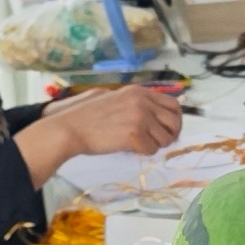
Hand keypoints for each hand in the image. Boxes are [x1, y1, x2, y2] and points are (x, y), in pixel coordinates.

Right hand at [20, 79, 184, 179]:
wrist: (69, 128)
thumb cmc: (87, 117)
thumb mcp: (114, 99)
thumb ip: (136, 103)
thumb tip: (156, 114)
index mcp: (139, 91)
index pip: (173, 104)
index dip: (175, 120)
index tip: (168, 130)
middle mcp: (143, 101)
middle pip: (175, 121)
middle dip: (171, 135)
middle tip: (159, 143)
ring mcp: (140, 116)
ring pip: (165, 138)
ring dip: (156, 145)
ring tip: (140, 145)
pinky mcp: (135, 133)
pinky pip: (152, 149)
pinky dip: (143, 152)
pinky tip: (130, 149)